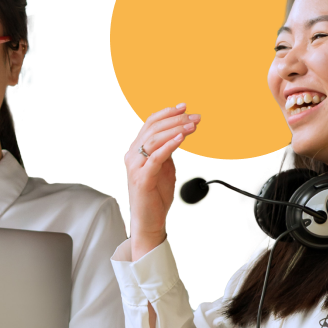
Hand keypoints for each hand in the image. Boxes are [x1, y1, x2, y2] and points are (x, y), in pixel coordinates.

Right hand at [124, 104, 200, 258]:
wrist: (149, 220)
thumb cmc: (155, 195)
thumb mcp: (164, 167)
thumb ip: (166, 151)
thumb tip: (178, 134)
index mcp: (136, 151)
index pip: (149, 124)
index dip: (166, 113)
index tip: (184, 107)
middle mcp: (133, 156)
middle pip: (153, 129)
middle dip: (176, 120)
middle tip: (194, 117)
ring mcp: (136, 167)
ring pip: (154, 140)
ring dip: (176, 130)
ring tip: (192, 126)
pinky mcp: (142, 179)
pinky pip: (156, 157)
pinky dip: (169, 145)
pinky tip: (181, 139)